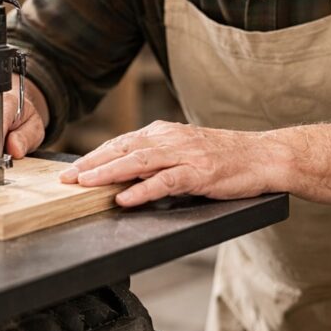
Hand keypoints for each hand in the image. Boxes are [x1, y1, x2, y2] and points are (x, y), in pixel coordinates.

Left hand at [58, 121, 278, 206]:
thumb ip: (157, 159)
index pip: (121, 142)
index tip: (72, 168)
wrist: (264, 156)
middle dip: (92, 163)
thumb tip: (124, 174)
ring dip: (108, 172)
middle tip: (66, 177)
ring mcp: (185, 154)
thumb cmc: (225, 158)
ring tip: (85, 183)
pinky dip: (142, 189)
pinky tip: (125, 197)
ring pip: (138, 161)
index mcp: (164, 133)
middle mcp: (171, 139)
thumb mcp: (185, 151)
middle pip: (123, 148)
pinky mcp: (200, 172)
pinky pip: (165, 181)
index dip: (95, 155)